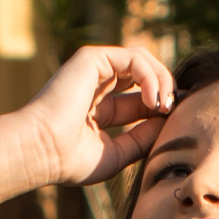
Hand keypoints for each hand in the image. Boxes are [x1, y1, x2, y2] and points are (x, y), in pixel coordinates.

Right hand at [17, 46, 174, 186]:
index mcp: (97, 109)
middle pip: (143, 76)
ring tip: (165, 105)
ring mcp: (92, 70)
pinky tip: (153, 100)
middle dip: (165, 90)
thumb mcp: (116, 154)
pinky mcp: (91, 59)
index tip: (176, 121)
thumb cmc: (69, 160)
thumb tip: (165, 123)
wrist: (41, 151)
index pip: (139, 100)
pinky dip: (150, 76)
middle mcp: (94, 86)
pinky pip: (134, 58)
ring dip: (162, 80)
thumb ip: (141, 139)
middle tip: (174, 111)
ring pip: (142, 61)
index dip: (161, 107)